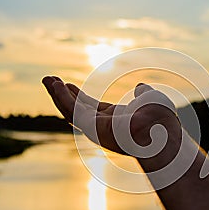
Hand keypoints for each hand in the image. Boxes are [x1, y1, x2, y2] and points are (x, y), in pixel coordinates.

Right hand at [42, 76, 181, 159]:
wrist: (162, 129)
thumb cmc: (160, 118)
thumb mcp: (149, 98)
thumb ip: (143, 93)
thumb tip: (141, 88)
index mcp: (115, 119)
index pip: (91, 107)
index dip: (78, 96)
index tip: (68, 84)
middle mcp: (103, 126)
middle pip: (76, 109)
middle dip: (62, 95)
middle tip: (50, 80)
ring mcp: (96, 129)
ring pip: (70, 111)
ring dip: (56, 94)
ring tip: (46, 79)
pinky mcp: (91, 129)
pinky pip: (72, 111)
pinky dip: (61, 97)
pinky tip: (55, 84)